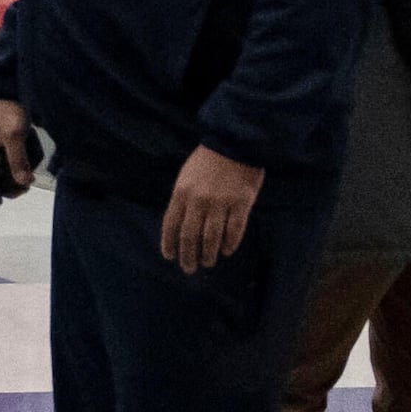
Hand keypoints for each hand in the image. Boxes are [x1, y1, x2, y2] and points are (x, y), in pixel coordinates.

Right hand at [0, 99, 40, 203]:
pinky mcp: (5, 149)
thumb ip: (18, 160)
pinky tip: (32, 149)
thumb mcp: (14, 135)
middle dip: (11, 185)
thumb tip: (24, 183)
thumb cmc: (7, 111)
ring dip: (21, 171)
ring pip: (6, 173)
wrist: (11, 92)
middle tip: (27, 182)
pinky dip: (25, 162)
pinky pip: (15, 163)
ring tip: (32, 158)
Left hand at [160, 146, 265, 272]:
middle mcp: (199, 200)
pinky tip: (226, 251)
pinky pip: (234, 230)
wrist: (234, 143)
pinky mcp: (241, 203)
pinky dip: (230, 243)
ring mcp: (221, 203)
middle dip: (188, 255)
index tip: (170, 257)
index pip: (171, 224)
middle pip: (190, 235)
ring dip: (208, 253)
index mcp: (181, 192)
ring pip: (211, 237)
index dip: (169, 243)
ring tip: (207, 262)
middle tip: (189, 268)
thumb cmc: (208, 160)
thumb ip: (182, 199)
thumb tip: (178, 225)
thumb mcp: (186, 176)